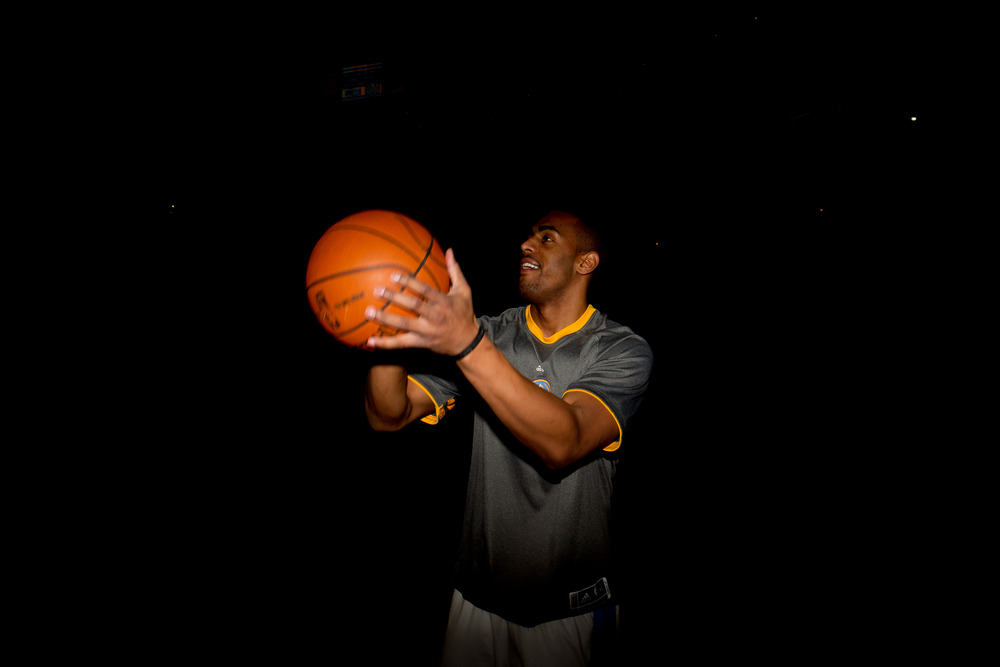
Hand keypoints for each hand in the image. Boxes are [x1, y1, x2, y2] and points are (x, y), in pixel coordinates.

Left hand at [364, 248, 479, 354]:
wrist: (467, 342)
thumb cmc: (464, 313)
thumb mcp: (464, 291)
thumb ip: (454, 271)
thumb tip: (449, 250)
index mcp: (444, 302)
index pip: (425, 290)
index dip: (410, 283)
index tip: (393, 275)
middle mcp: (435, 317)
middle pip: (412, 306)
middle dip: (394, 298)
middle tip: (376, 290)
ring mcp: (427, 331)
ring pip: (404, 325)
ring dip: (385, 319)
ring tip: (368, 312)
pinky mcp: (421, 343)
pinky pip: (401, 343)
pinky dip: (386, 344)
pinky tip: (370, 341)